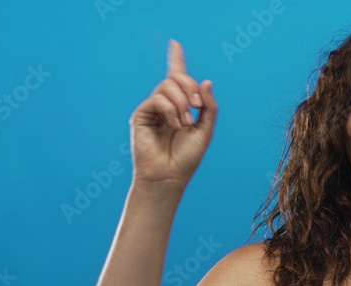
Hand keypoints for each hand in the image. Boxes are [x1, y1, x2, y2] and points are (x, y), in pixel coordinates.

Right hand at [129, 39, 217, 188]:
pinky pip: (157, 99)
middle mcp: (165, 104)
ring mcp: (152, 109)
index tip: (175, 44)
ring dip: (182, 103)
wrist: (170, 176)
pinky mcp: (141, 115)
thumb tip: (206, 81)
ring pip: (168, 87)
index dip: (176, 59)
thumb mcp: (205, 130)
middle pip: (176, 78)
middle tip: (197, 106)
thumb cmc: (187, 157)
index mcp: (181, 106)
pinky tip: (175, 124)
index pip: (177, 77)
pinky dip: (170, 109)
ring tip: (185, 123)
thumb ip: (208, 107)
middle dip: (190, 87)